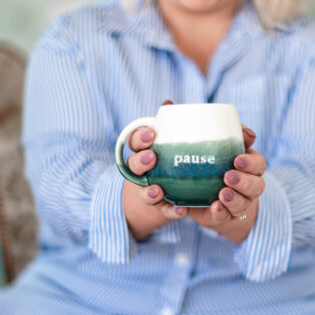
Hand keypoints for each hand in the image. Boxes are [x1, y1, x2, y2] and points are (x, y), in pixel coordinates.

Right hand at [122, 100, 187, 240]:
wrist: (165, 193)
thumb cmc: (168, 158)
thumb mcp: (168, 141)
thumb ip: (170, 124)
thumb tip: (168, 103)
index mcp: (142, 151)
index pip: (134, 141)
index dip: (139, 137)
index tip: (151, 134)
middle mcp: (140, 172)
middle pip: (133, 166)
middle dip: (140, 162)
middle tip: (152, 158)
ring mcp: (148, 190)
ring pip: (143, 191)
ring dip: (149, 191)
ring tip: (158, 190)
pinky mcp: (160, 207)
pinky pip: (164, 210)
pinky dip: (171, 211)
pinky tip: (181, 210)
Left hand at [187, 124, 265, 243]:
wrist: (195, 193)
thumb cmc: (203, 160)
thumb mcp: (201, 143)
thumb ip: (187, 125)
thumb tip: (168, 103)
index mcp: (245, 163)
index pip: (258, 162)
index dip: (250, 162)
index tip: (236, 159)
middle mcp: (246, 184)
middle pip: (257, 185)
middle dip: (245, 181)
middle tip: (228, 176)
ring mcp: (237, 201)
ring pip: (245, 203)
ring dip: (235, 199)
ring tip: (222, 194)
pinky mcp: (224, 216)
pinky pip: (227, 217)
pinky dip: (223, 213)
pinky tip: (215, 208)